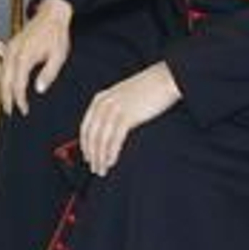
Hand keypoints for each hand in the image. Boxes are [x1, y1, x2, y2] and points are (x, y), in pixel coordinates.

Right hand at [0, 0, 71, 115]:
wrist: (51, 15)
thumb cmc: (55, 34)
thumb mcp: (58, 56)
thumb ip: (48, 74)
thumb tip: (39, 90)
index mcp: (25, 57)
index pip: (18, 85)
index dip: (20, 100)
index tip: (24, 109)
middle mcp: (13, 53)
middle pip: (4, 81)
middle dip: (6, 98)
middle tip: (9, 111)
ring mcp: (9, 49)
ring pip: (0, 74)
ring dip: (2, 88)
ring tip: (6, 101)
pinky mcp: (10, 47)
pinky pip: (2, 65)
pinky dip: (1, 77)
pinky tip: (4, 82)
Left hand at [79, 60, 181, 175]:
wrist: (163, 79)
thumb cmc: (147, 90)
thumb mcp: (122, 97)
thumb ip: (112, 110)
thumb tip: (107, 132)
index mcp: (100, 99)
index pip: (86, 126)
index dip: (85, 144)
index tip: (87, 157)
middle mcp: (103, 104)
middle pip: (91, 135)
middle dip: (91, 155)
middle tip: (95, 169)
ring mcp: (114, 110)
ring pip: (101, 139)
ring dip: (100, 157)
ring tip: (102, 170)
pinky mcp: (127, 116)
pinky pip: (115, 139)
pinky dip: (111, 152)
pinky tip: (111, 161)